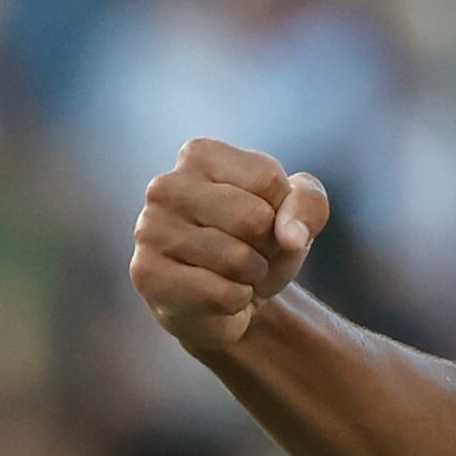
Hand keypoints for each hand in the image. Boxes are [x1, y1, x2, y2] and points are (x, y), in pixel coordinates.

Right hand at [129, 138, 330, 352]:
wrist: (228, 299)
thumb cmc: (259, 243)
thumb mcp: (298, 212)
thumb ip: (309, 204)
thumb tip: (290, 236)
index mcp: (199, 155)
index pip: (268, 180)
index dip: (283, 210)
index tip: (266, 219)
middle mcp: (166, 186)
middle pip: (254, 218)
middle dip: (269, 246)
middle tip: (251, 251)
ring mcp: (149, 230)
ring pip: (238, 259)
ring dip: (252, 275)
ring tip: (234, 273)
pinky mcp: (146, 275)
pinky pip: (221, 294)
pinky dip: (235, 300)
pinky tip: (216, 294)